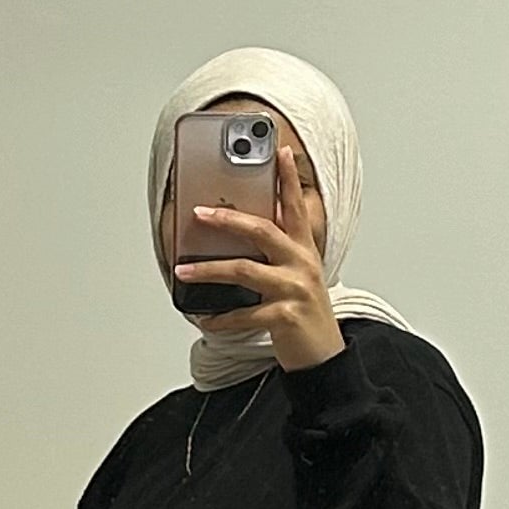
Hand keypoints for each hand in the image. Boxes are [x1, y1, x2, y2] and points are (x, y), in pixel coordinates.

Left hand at [182, 140, 344, 374]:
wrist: (324, 356)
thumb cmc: (305, 314)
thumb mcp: (299, 275)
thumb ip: (279, 251)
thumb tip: (241, 231)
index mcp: (304, 251)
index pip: (296, 207)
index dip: (288, 179)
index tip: (278, 152)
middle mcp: (302, 264)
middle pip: (263, 231)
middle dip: (227, 220)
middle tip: (199, 213)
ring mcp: (294, 290)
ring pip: (244, 270)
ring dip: (208, 269)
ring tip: (183, 271)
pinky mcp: (285, 317)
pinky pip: (244, 314)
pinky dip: (221, 317)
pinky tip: (206, 317)